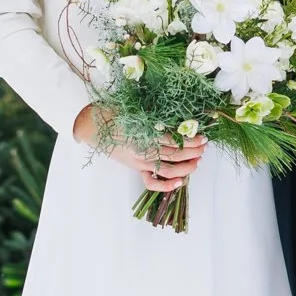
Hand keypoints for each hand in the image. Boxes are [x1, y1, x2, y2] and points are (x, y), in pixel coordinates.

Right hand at [76, 108, 205, 187]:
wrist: (91, 126)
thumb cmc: (112, 113)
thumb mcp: (134, 109)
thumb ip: (154, 116)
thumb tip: (178, 119)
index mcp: (143, 134)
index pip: (174, 140)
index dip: (190, 139)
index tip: (202, 135)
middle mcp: (143, 150)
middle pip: (175, 154)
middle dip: (194, 151)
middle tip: (205, 145)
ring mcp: (140, 162)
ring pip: (169, 169)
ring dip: (187, 167)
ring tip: (198, 160)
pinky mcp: (136, 168)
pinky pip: (152, 182)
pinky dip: (166, 186)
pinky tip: (180, 182)